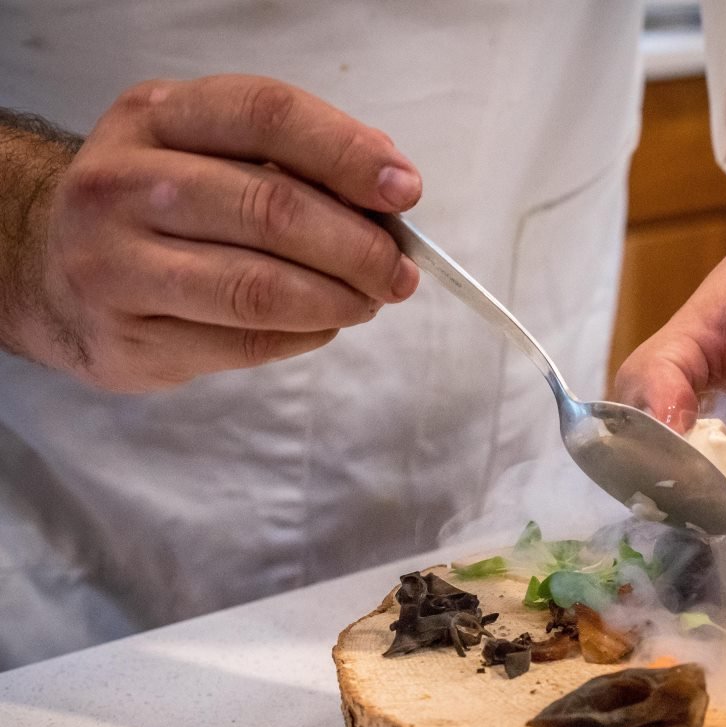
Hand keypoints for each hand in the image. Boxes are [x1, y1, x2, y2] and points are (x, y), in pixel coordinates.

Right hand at [25, 75, 420, 391]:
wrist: (50, 268)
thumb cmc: (161, 205)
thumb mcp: (210, 151)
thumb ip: (295, 158)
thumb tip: (391, 184)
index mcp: (155, 116)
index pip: (267, 116)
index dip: (347, 153)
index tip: (405, 192)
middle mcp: (122, 183)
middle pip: (272, 209)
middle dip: (359, 247)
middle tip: (400, 271)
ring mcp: (114, 263)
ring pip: (259, 287)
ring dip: (338, 299)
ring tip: (369, 300)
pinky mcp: (127, 337)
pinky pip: (245, 341)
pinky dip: (305, 335)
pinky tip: (322, 323)